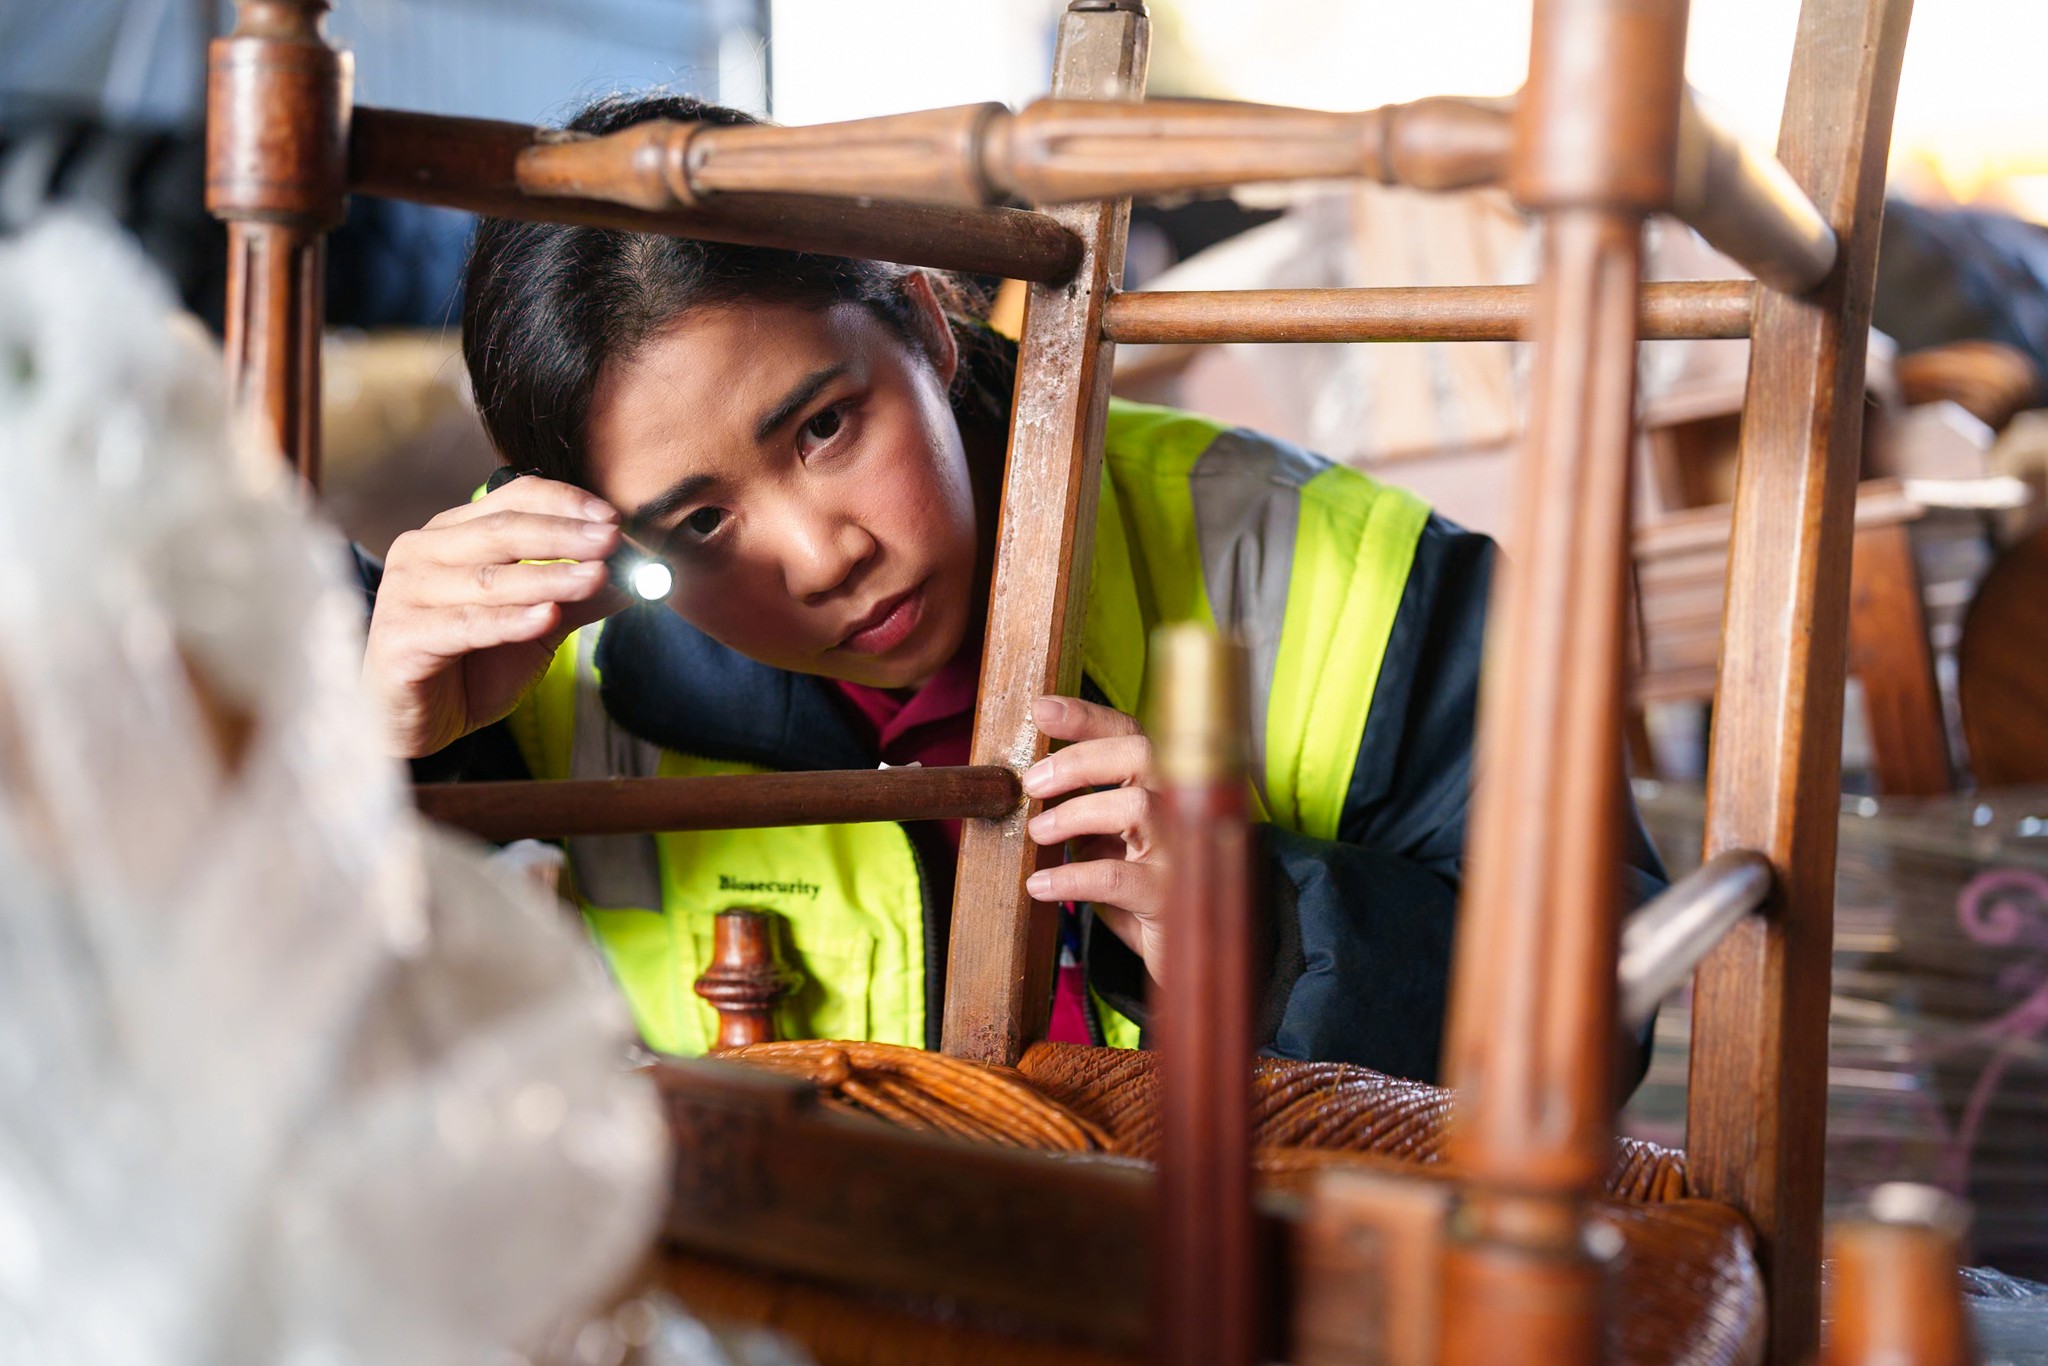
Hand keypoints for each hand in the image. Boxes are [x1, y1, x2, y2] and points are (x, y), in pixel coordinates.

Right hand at [364, 475, 627, 757]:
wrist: (419, 724)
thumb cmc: (472, 665)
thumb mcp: (538, 624)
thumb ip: (580, 597)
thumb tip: (639, 576)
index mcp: (452, 533)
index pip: (512, 499)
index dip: (564, 503)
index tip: (613, 517)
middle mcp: (422, 551)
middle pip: (503, 531)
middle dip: (565, 536)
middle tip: (612, 542)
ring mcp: (405, 592)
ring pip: (489, 579)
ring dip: (549, 578)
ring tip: (596, 578)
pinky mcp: (400, 637)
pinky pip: (465, 625)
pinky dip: (510, 621)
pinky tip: (548, 617)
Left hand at [1020, 695, 1169, 980]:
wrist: (1191, 951)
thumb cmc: (1144, 888)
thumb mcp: (1112, 841)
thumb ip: (1086, 808)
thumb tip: (1033, 781)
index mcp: (1166, 785)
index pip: (1131, 732)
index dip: (1086, 716)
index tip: (1041, 708)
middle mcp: (1183, 806)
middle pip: (1140, 754)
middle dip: (1079, 761)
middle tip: (1032, 783)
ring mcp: (1182, 851)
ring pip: (1135, 807)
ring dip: (1075, 814)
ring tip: (1037, 833)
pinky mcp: (1170, 898)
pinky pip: (1118, 877)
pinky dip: (1071, 877)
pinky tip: (1040, 884)